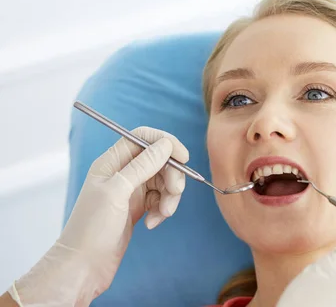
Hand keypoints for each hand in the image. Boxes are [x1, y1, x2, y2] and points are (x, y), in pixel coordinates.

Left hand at [8, 127, 188, 305]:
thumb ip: (142, 166)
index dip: (166, 142)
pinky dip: (163, 209)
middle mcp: (122, 173)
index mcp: (112, 162)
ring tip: (163, 214)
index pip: (143, 138)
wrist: (83, 267)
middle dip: (172, 176)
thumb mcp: (117, 192)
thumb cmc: (92, 229)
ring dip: (170, 196)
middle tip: (174, 193)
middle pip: (159, 160)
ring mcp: (131, 191)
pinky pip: (160, 199)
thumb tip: (165, 144)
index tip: (183, 157)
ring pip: (163, 180)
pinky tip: (153, 223)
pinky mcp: (138, 208)